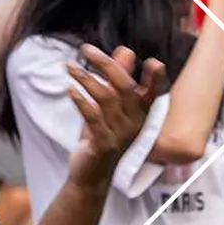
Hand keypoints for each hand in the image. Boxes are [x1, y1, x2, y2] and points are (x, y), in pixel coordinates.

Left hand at [65, 45, 165, 178]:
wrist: (91, 175)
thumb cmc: (101, 135)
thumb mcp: (109, 107)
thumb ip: (117, 79)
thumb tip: (125, 50)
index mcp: (140, 113)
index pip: (151, 92)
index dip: (155, 79)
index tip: (154, 62)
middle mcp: (134, 123)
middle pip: (124, 87)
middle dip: (105, 64)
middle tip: (85, 49)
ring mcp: (120, 134)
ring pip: (105, 98)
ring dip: (85, 78)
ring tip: (68, 66)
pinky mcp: (103, 143)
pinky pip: (92, 117)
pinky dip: (80, 100)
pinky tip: (69, 89)